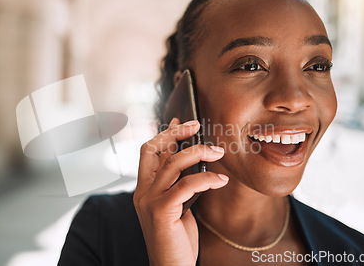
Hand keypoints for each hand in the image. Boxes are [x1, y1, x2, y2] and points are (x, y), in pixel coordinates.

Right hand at [133, 118, 228, 265]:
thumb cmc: (176, 241)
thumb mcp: (177, 208)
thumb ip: (179, 186)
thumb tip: (194, 164)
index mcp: (144, 190)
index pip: (149, 152)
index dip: (165, 134)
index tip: (181, 123)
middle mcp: (143, 192)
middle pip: (154, 149)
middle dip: (175, 132)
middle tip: (197, 125)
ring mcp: (149, 201)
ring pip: (173, 163)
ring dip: (199, 152)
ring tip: (219, 153)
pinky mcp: (162, 211)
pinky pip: (187, 184)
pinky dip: (207, 178)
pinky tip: (221, 180)